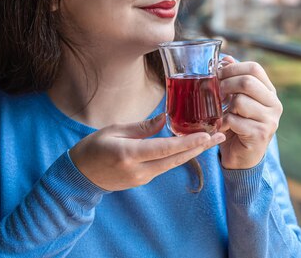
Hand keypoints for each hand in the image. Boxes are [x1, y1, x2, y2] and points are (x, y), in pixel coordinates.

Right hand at [69, 114, 225, 190]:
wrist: (79, 177)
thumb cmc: (92, 148)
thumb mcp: (113, 130)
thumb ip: (141, 127)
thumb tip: (164, 119)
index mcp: (130, 155)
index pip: (165, 149)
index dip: (188, 142)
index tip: (207, 135)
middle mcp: (139, 170)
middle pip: (176, 159)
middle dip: (200, 148)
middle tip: (221, 136)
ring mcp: (142, 178)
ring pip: (173, 164)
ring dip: (193, 152)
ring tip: (211, 140)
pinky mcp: (143, 180)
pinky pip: (165, 167)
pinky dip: (179, 156)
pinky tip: (191, 147)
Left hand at [217, 57, 282, 169]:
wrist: (242, 158)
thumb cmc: (237, 126)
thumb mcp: (235, 100)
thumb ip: (233, 80)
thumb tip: (226, 59)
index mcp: (269, 92)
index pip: (254, 68)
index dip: (233, 68)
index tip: (218, 74)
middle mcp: (274, 104)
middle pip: (247, 82)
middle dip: (225, 85)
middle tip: (215, 92)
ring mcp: (270, 120)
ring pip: (239, 101)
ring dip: (224, 107)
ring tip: (221, 113)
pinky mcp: (260, 134)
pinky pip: (234, 120)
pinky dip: (223, 122)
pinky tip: (222, 127)